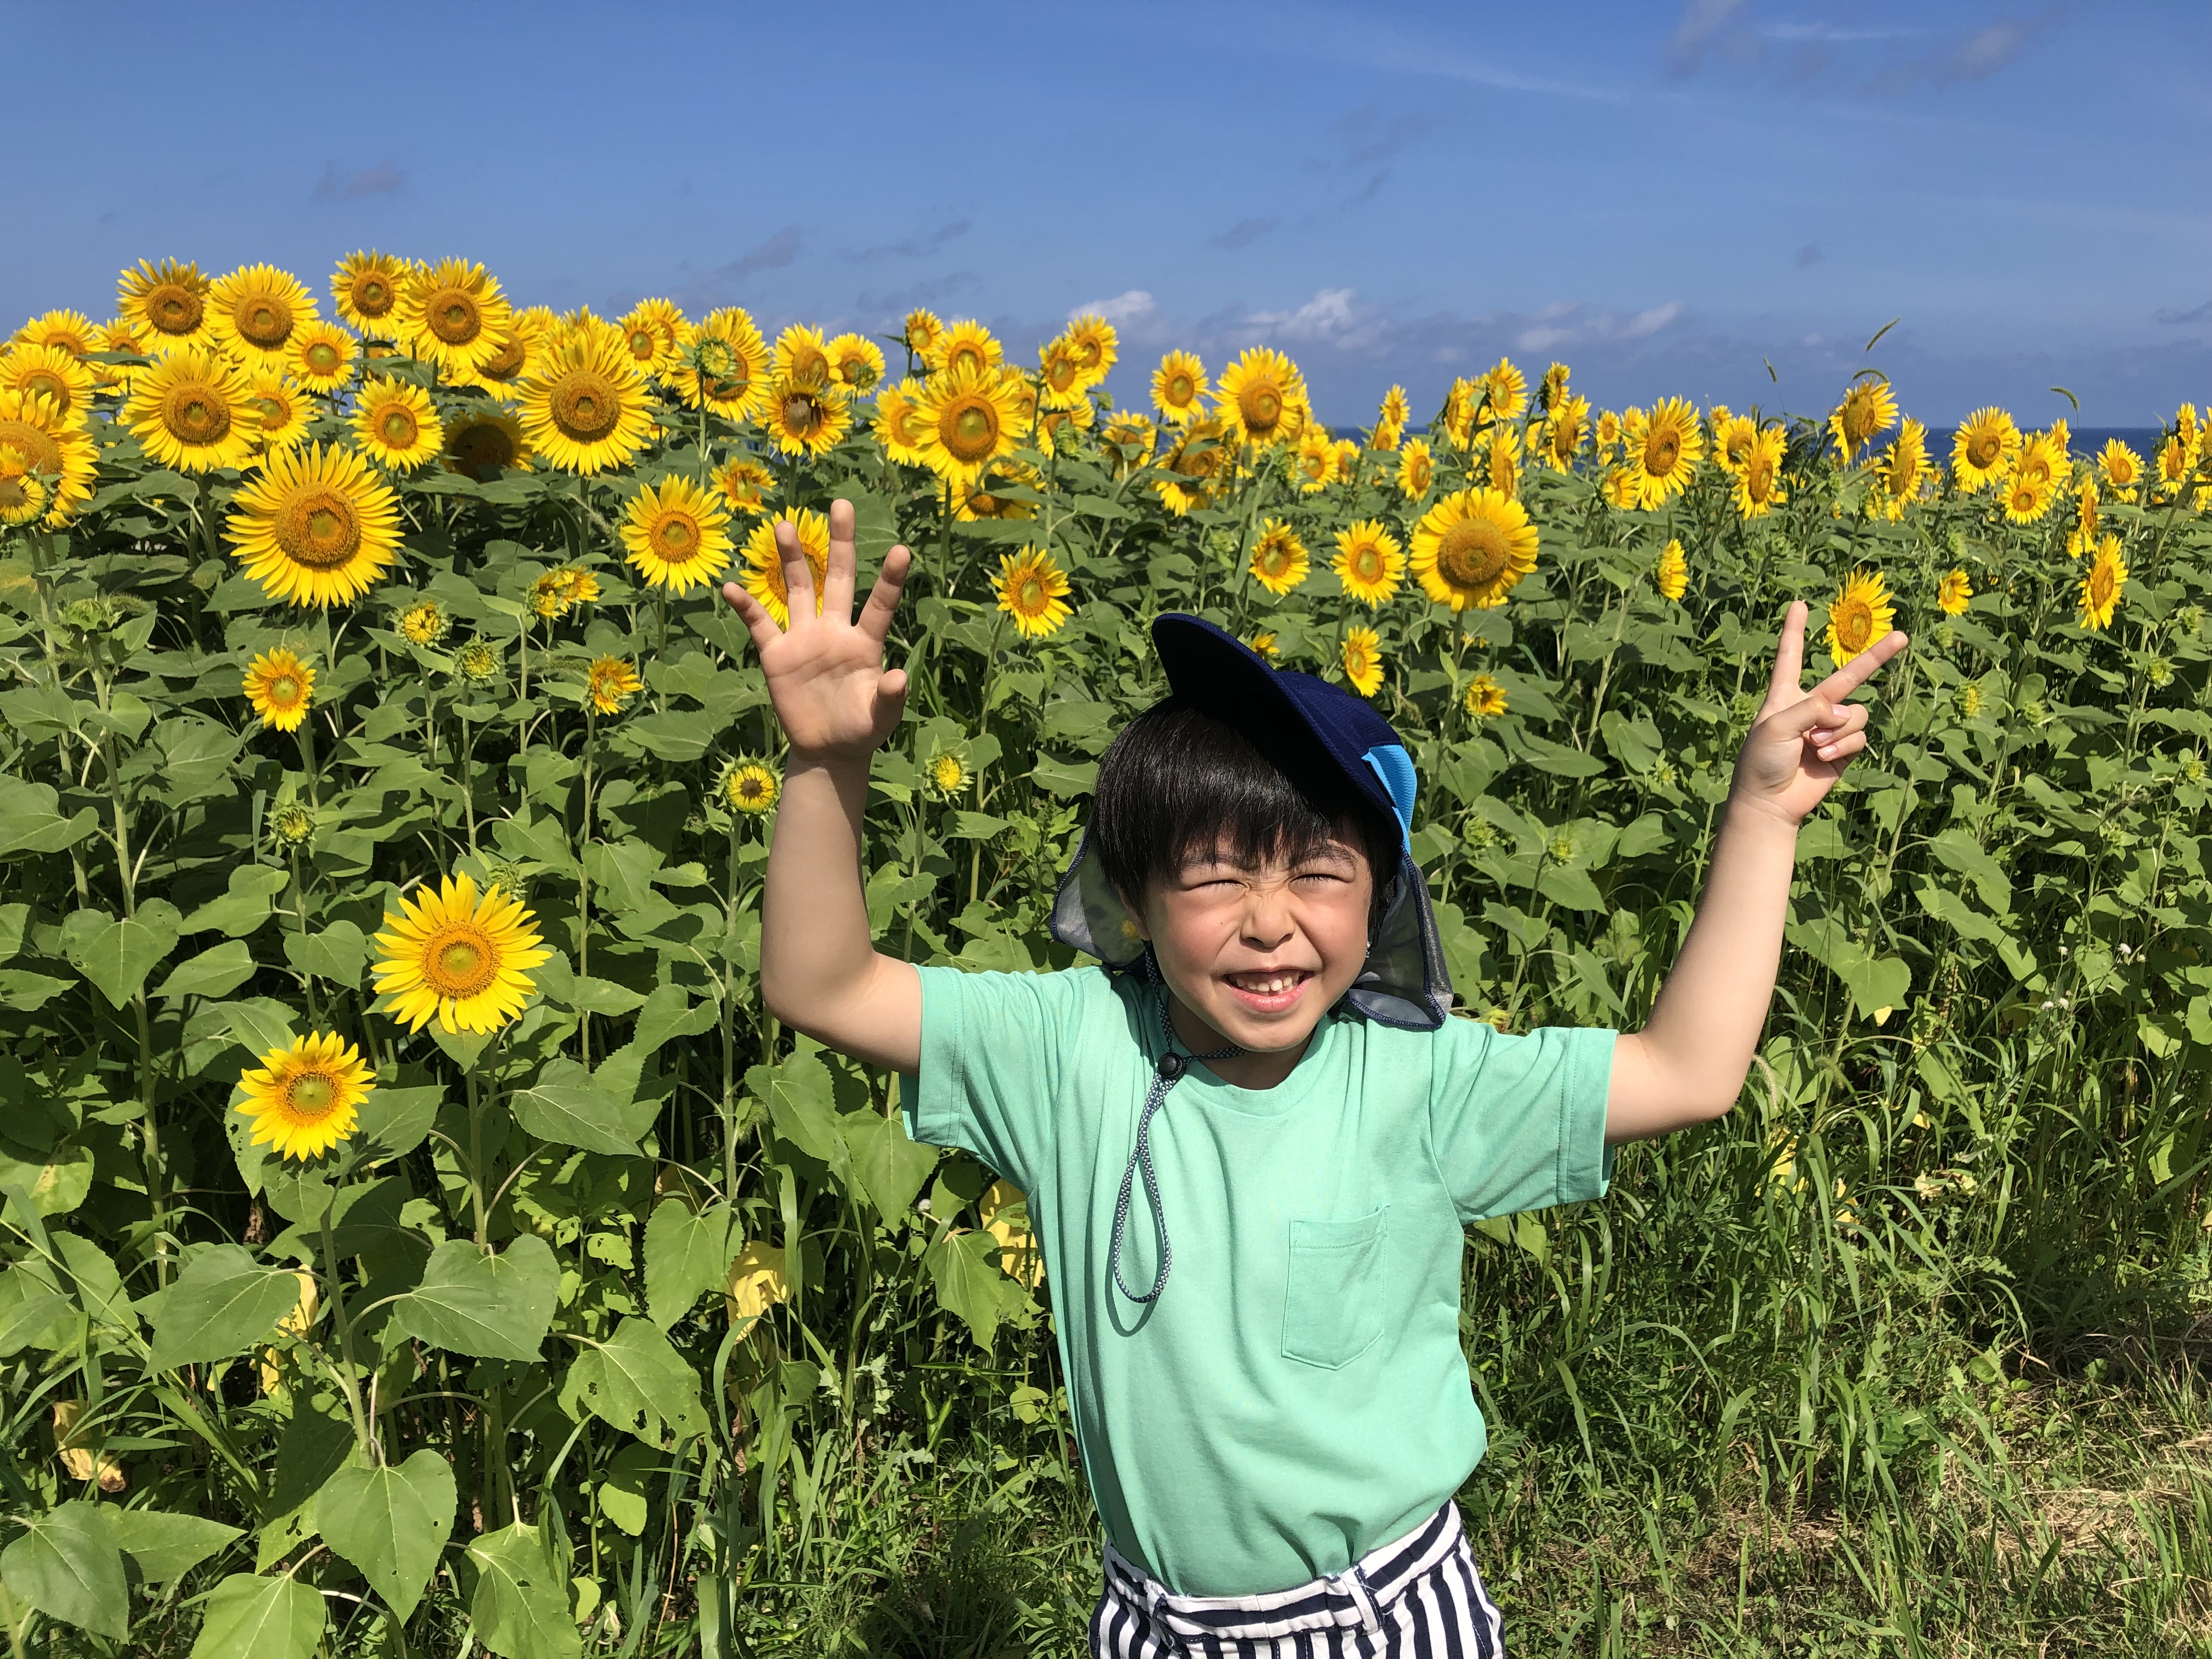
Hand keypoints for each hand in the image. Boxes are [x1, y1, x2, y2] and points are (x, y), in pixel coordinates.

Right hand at [722, 499, 910, 762]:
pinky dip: (745, 606)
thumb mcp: (881, 718)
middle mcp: (834, 631)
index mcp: (864, 643)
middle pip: (838, 578)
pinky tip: (731, 587)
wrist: (828, 751)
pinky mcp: (776, 655)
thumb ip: (890, 698)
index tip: (902, 550)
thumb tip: (898, 676)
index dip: (889, 580)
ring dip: (791, 559)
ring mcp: (803, 639)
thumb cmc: (861, 730)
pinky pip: (759, 625)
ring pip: (797, 589)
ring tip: (785, 525)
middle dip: (839, 543)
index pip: (879, 605)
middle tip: (841, 504)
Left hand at [1732, 599, 1906, 825]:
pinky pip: (1858, 736)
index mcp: (1785, 695)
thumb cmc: (1761, 762)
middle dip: (1876, 657)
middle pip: (1849, 676)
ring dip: (1838, 730)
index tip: (1799, 604)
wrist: (1770, 803)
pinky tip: (1822, 758)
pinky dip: (1843, 746)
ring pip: (1856, 713)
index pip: (1791, 656)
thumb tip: (1842, 711)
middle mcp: (1812, 707)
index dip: (1794, 631)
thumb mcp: (1776, 726)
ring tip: (1813, 747)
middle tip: (1902, 636)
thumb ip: (1811, 708)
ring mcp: (1829, 728)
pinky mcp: (1843, 750)